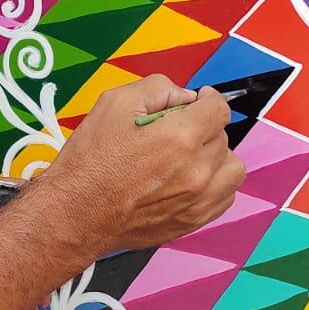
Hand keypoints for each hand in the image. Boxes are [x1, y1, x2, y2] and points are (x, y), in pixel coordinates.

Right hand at [33, 76, 245, 269]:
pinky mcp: (193, 221)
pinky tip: (190, 179)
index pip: (219, 109)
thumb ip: (157, 88)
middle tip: (175, 130)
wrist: (75, 212)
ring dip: (217, 156)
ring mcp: (198, 200)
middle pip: (222, 136)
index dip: (208, 99)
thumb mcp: (115, 103)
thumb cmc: (90, 161)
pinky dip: (215, 184)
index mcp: (180, 137)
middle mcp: (197, 170)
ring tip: (190, 156)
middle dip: (203, 127)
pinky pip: (225, 197)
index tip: (198, 101)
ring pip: (232, 168)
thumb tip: (183, 96)